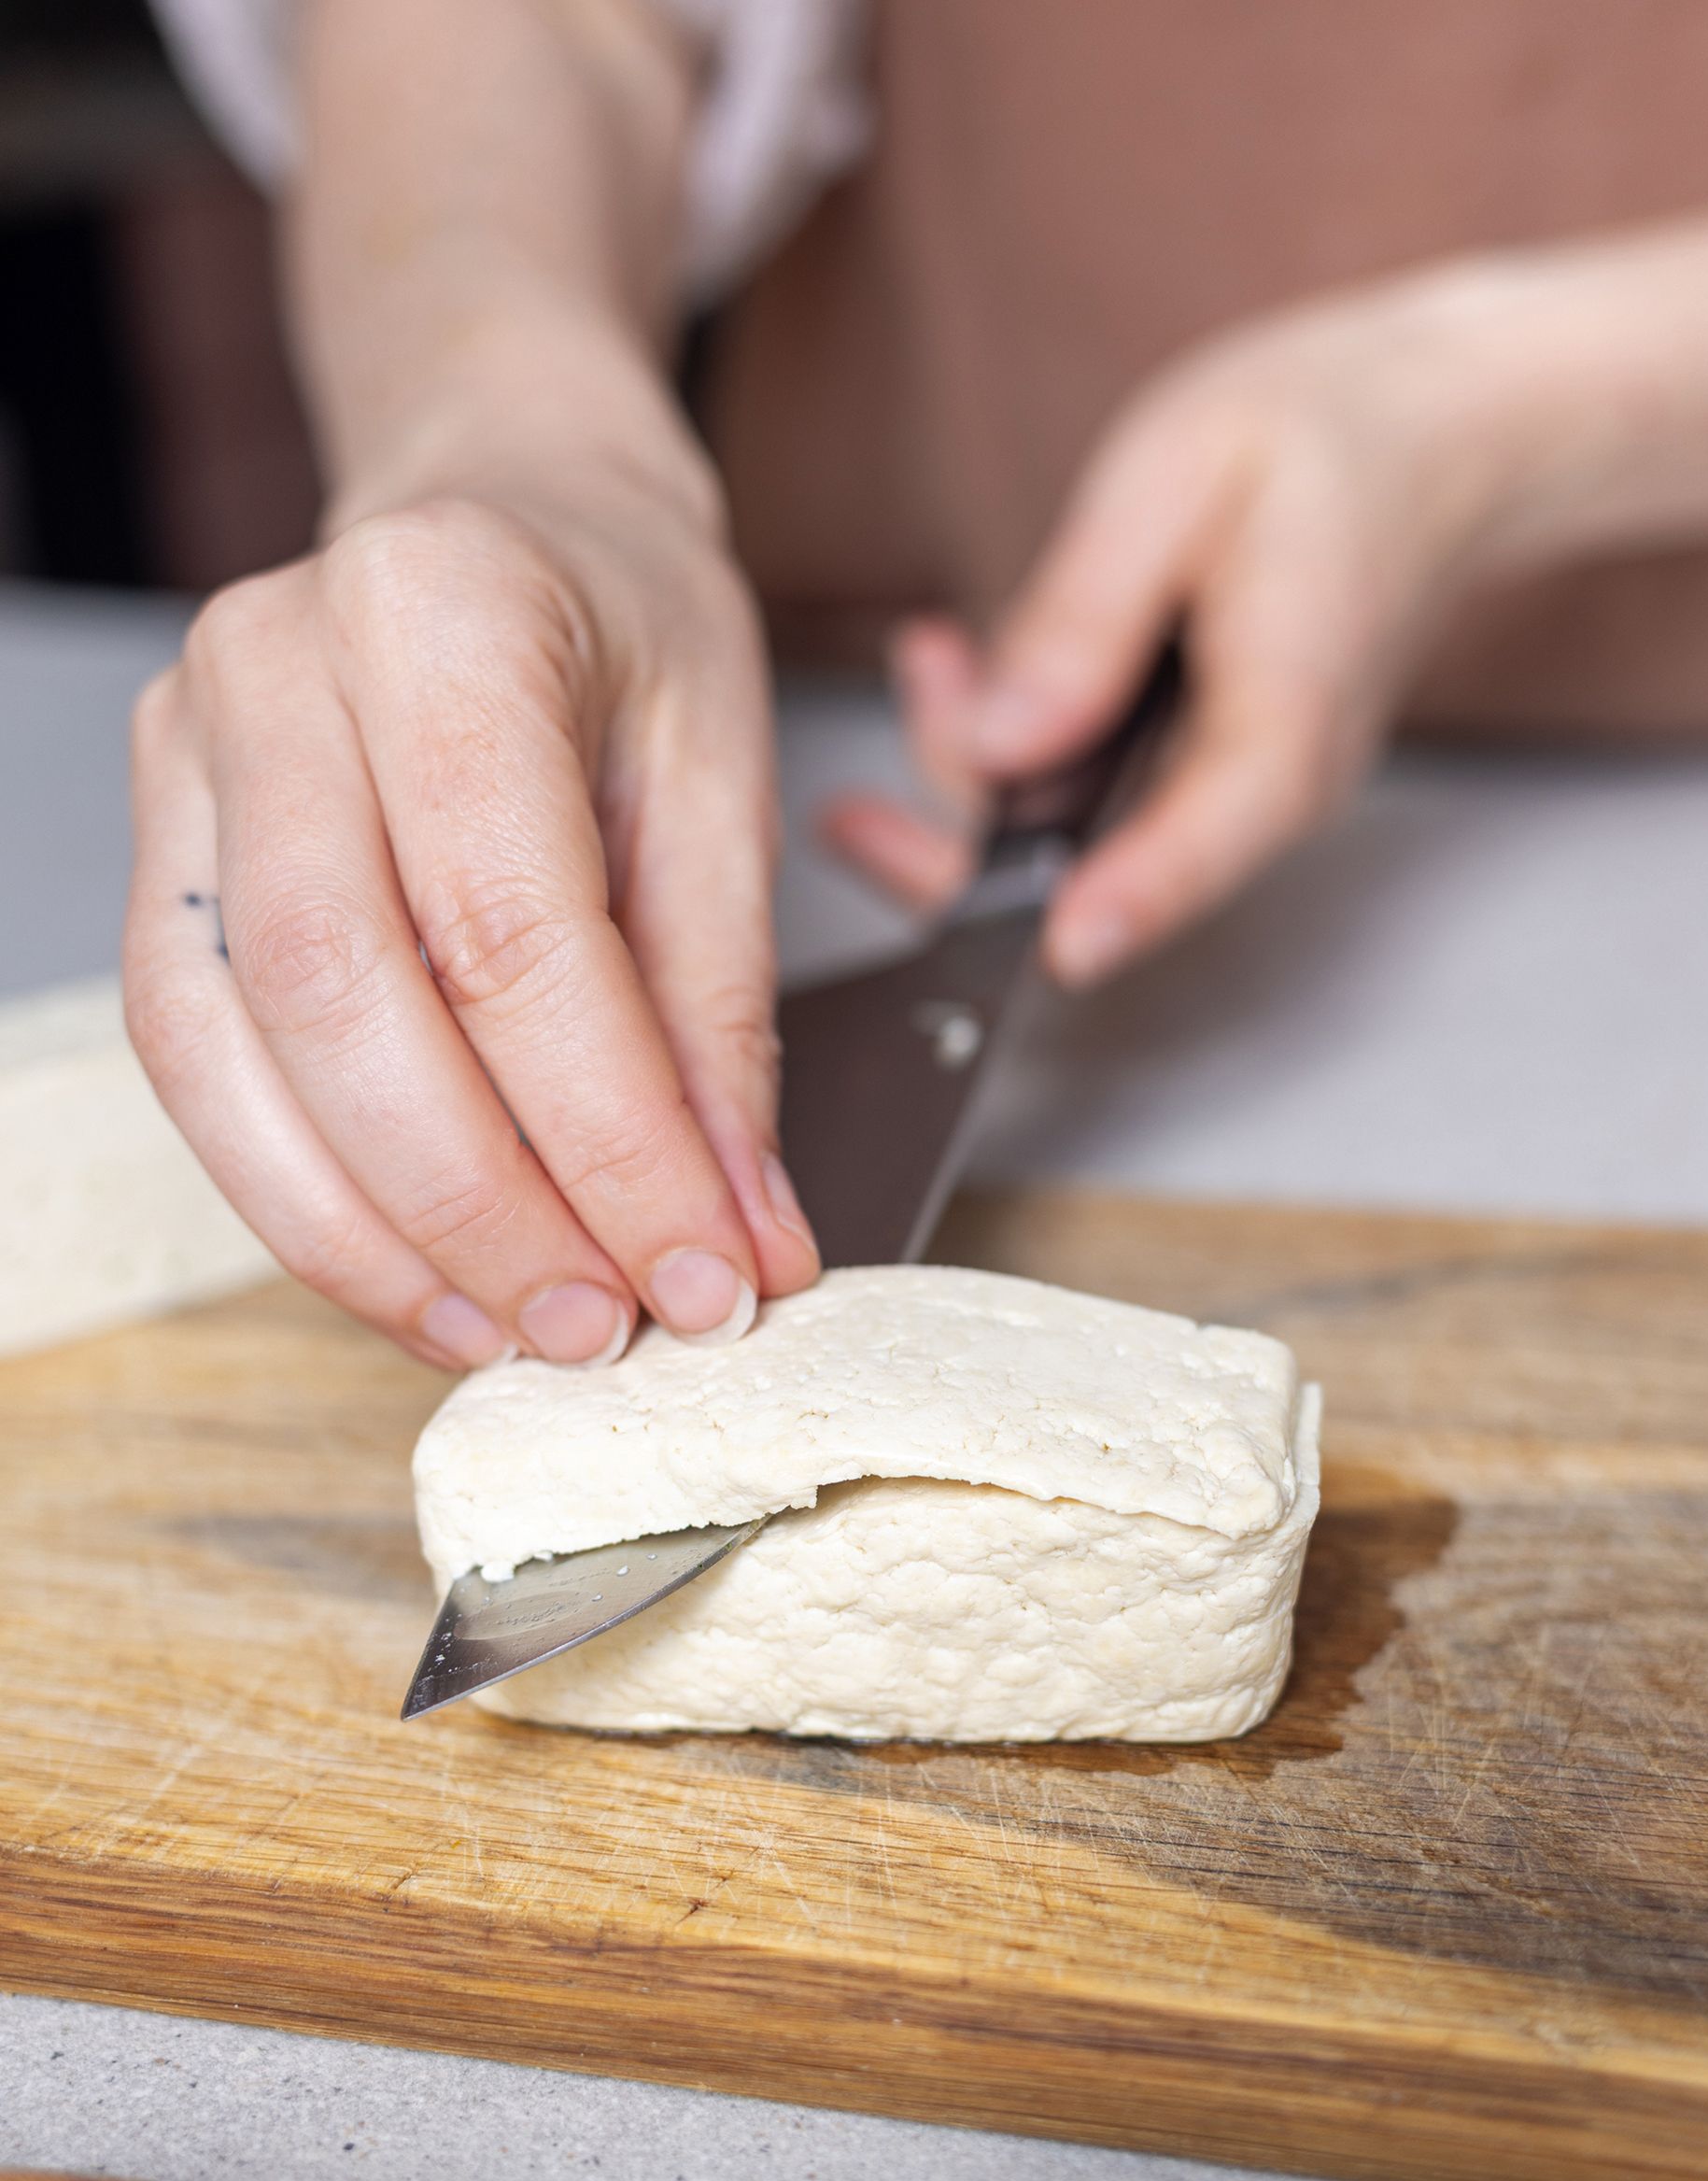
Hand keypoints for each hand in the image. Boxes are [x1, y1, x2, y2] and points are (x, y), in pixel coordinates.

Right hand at [124, 464, 814, 1371]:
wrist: (506, 504)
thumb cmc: (626, 625)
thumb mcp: (725, 780)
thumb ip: (723, 1009)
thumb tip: (738, 1226)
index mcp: (442, 613)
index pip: (512, 929)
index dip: (610, 1135)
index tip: (708, 1271)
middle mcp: (275, 668)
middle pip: (344, 998)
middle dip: (486, 1203)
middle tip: (613, 1328)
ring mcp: (185, 752)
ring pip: (230, 1045)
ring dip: (376, 1229)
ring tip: (519, 1333)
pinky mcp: (154, 839)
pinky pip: (192, 1051)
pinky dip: (305, 1191)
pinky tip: (420, 1277)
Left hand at [818, 279, 1579, 980]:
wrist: (1445, 437)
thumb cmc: (1329, 435)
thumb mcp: (1178, 479)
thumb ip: (1083, 619)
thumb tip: (998, 743)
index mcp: (1286, 719)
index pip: (1192, 851)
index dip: (1101, 906)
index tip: (1029, 939)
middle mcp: (1278, 786)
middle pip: (1110, 877)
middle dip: (971, 830)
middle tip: (870, 776)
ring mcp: (1252, 788)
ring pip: (1096, 842)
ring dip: (988, 773)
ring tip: (935, 656)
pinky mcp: (1223, 770)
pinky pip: (1112, 802)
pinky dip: (1031, 753)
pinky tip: (984, 669)